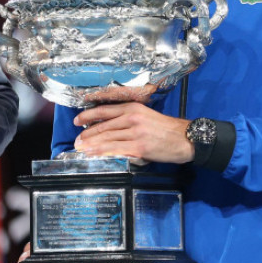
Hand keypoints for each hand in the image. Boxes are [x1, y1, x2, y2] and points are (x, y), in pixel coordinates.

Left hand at [73, 103, 192, 163]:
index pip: (105, 111)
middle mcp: (132, 118)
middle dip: (87, 134)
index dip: (88, 115)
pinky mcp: (139, 147)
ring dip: (91, 144)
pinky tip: (94, 154)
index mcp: (133, 108)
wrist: (185, 138)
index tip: (77, 120)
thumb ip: (129, 120)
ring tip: (80, 148)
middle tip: (76, 140)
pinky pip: (116, 149)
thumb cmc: (167, 129)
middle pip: (103, 126)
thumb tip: (110, 128)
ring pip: (107, 138)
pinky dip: (103, 152)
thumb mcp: (146, 116)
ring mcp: (135, 133)